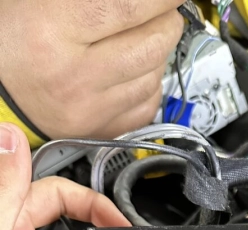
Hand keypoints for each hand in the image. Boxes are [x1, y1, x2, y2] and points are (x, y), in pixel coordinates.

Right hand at [0, 0, 183, 138]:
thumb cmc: (14, 34)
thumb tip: (147, 0)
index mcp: (50, 29)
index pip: (129, 6)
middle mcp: (72, 76)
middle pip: (151, 44)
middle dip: (165, 20)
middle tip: (159, 9)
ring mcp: (88, 110)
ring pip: (154, 76)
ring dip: (156, 51)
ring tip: (135, 37)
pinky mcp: (99, 131)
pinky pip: (147, 105)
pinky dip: (148, 82)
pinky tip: (129, 68)